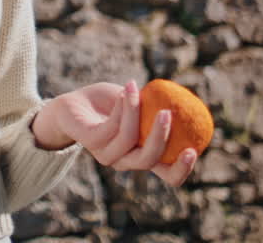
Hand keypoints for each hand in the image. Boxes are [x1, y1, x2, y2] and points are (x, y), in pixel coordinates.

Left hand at [54, 80, 195, 186]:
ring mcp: (106, 153)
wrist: (70, 106)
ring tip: (136, 88)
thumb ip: (156, 106)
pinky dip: (122, 107)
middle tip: (168, 113)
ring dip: (135, 112)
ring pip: (129, 140)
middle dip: (161, 139)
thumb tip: (185, 101)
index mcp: (141, 155)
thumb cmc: (107, 105)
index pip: (167, 175)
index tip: (193, 149)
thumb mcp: (137, 105)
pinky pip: (110, 127)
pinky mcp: (90, 141)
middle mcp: (125, 160)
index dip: (183, 169)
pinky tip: (126, 90)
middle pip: (149, 161)